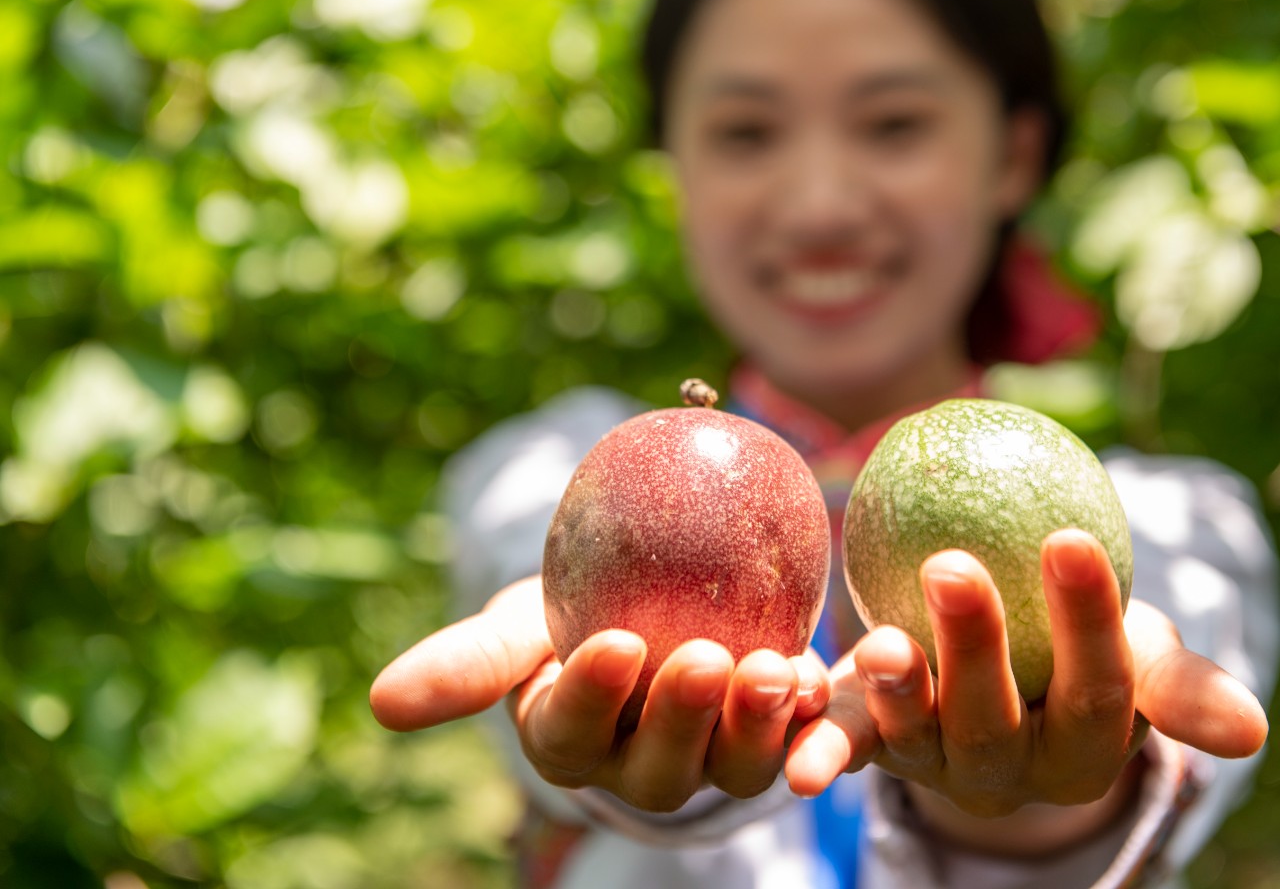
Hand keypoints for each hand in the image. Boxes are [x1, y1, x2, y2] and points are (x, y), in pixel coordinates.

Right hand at [369, 577, 831, 811]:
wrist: (641, 597)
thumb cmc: (563, 610)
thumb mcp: (516, 624)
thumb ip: (467, 661)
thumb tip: (378, 704)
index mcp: (564, 741)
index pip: (572, 732)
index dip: (594, 695)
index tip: (616, 644)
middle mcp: (632, 768)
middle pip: (658, 765)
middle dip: (685, 716)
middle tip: (707, 657)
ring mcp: (703, 761)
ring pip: (730, 768)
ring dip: (755, 725)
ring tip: (773, 669)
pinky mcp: (762, 738)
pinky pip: (789, 744)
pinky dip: (803, 718)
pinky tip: (814, 677)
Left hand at [783, 530, 1266, 842]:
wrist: (1017, 671)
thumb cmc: (1085, 644)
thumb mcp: (1143, 655)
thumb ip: (1183, 687)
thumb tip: (1256, 734)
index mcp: (1087, 752)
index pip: (1097, 688)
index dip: (1088, 621)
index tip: (1071, 539)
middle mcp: (1012, 775)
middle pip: (997, 720)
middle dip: (975, 649)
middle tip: (951, 565)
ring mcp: (938, 765)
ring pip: (919, 735)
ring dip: (896, 689)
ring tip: (878, 638)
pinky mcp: (877, 748)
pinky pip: (847, 743)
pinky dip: (819, 738)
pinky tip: (794, 702)